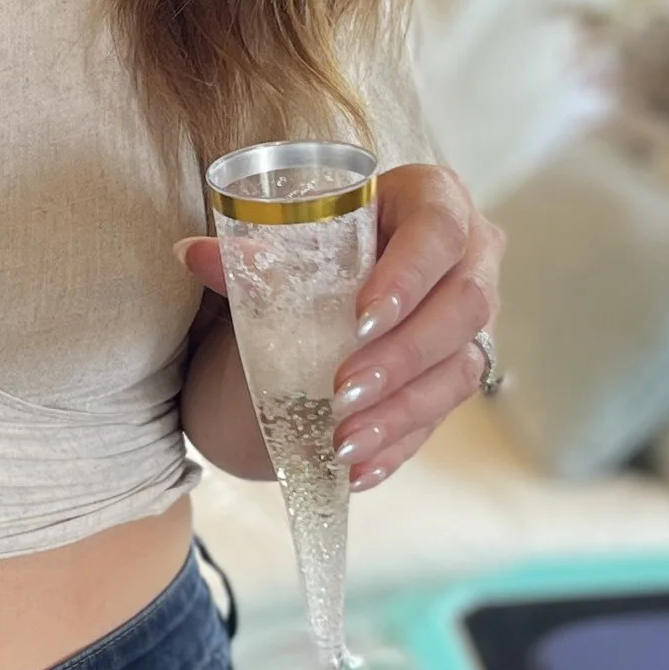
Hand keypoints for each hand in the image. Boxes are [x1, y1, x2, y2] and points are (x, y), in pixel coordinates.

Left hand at [178, 160, 502, 494]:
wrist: (341, 277)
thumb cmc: (324, 244)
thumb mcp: (291, 242)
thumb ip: (253, 252)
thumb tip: (195, 255)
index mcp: (433, 199)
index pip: (438, 231)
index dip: (407, 276)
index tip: (360, 321)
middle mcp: (470, 257)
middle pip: (463, 306)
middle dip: (401, 355)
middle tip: (342, 391)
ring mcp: (473, 321)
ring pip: (459, 369)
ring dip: (398, 411)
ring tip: (343, 442)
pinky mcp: (461, 371)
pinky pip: (442, 415)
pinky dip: (396, 445)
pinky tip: (357, 469)